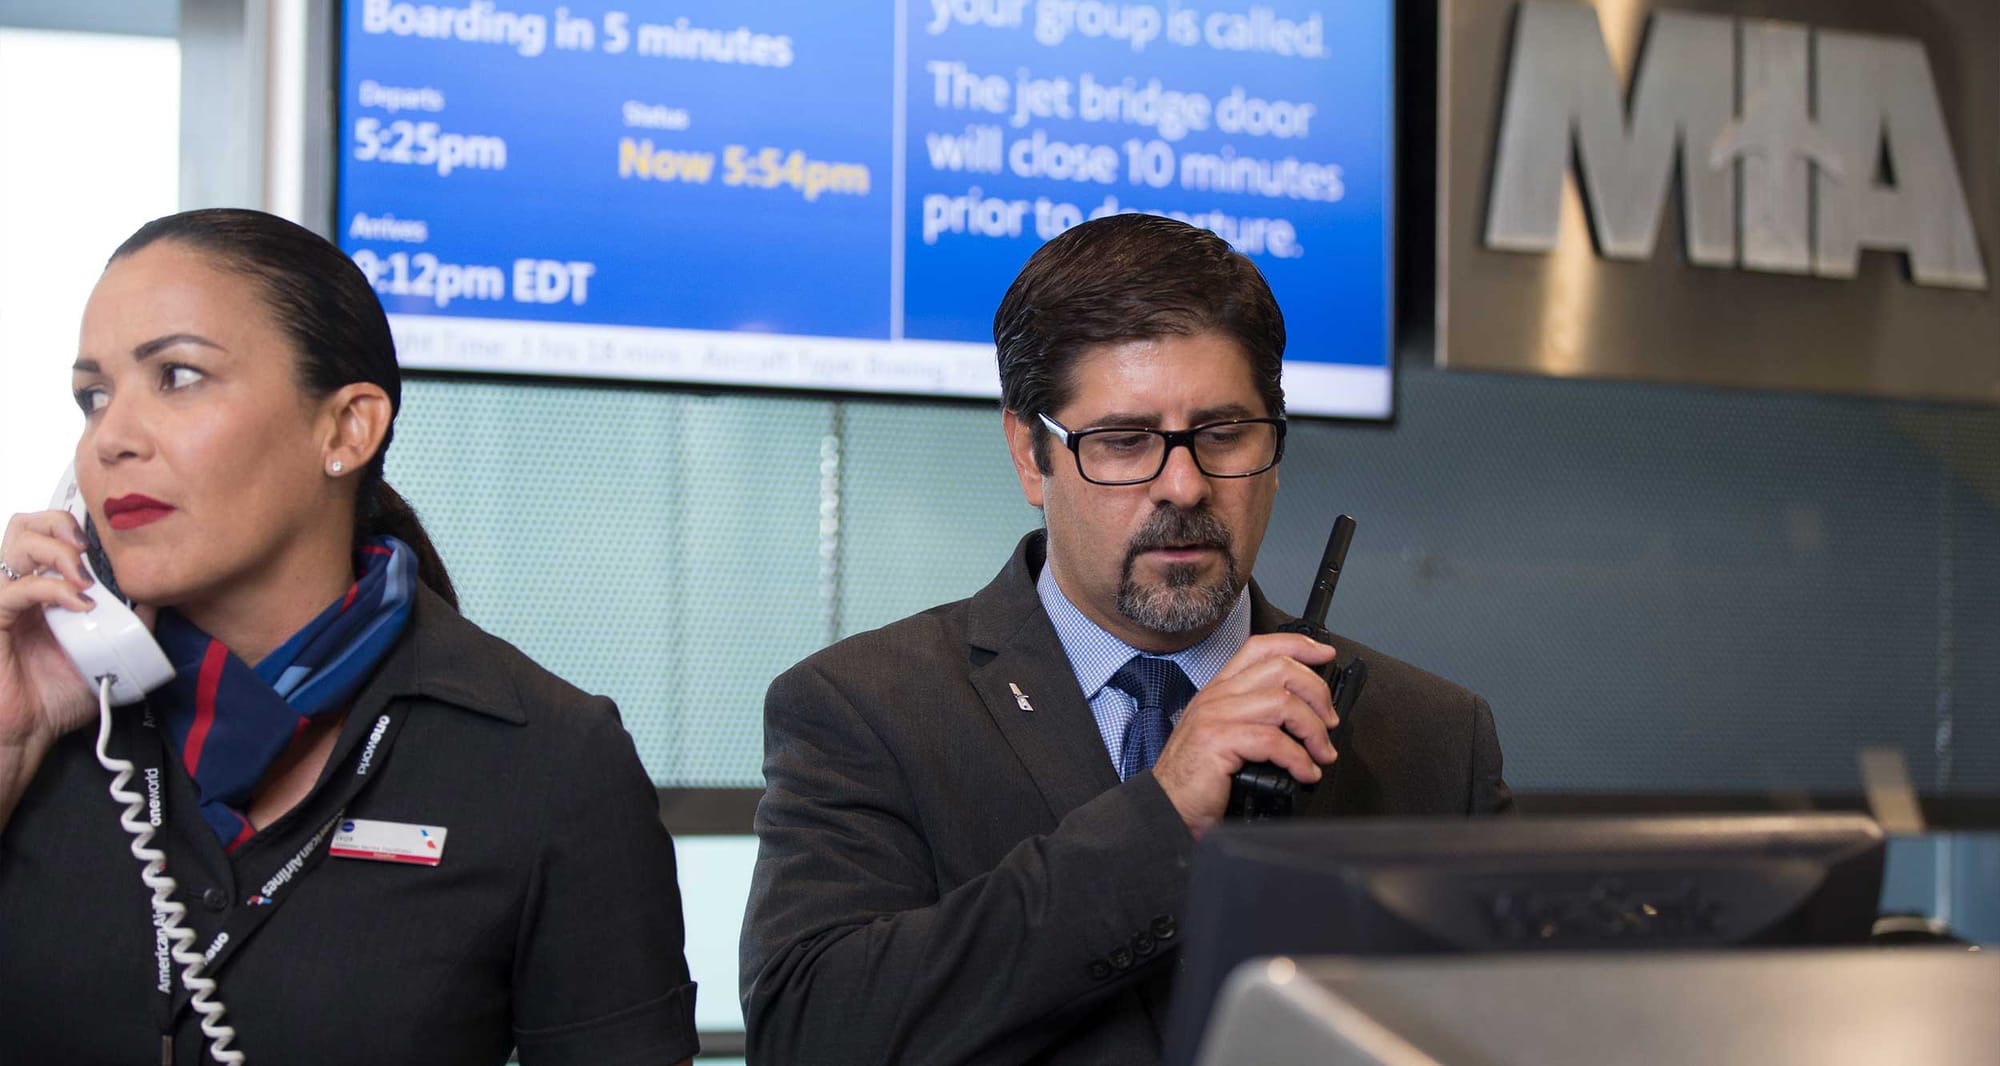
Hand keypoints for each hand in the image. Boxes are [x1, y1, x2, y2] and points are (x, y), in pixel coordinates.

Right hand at [0, 510, 109, 751]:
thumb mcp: (107, 653)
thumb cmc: (56, 694)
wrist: (28, 731)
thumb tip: (158, 595)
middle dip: (62, 525)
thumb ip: (130, 621)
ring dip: (59, 551)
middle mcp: (21, 586)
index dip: (75, 526)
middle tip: (90, 550)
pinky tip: (79, 604)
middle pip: (28, 525)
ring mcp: (5, 600)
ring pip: (18, 542)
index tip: (109, 542)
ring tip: (85, 578)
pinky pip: (16, 589)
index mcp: (43, 587)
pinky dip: (52, 589)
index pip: (49, 533)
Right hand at [1148, 633, 1338, 836]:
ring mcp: (1215, 716)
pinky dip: (1299, 759)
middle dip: (1318, 693)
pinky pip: (1273, 740)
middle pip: (1280, 669)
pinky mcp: (1218, 742)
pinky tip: (1305, 773)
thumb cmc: (1198, 780)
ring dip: (1314, 730)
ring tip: (1321, 753)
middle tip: (1329, 723)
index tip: (1324, 655)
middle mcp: (1216, 696)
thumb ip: (1254, 718)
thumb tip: (1304, 718)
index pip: (1260, 648)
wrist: (1167, 808)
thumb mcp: (1225, 737)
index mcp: (1219, 690)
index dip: (1298, 645)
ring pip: (1283, 702)